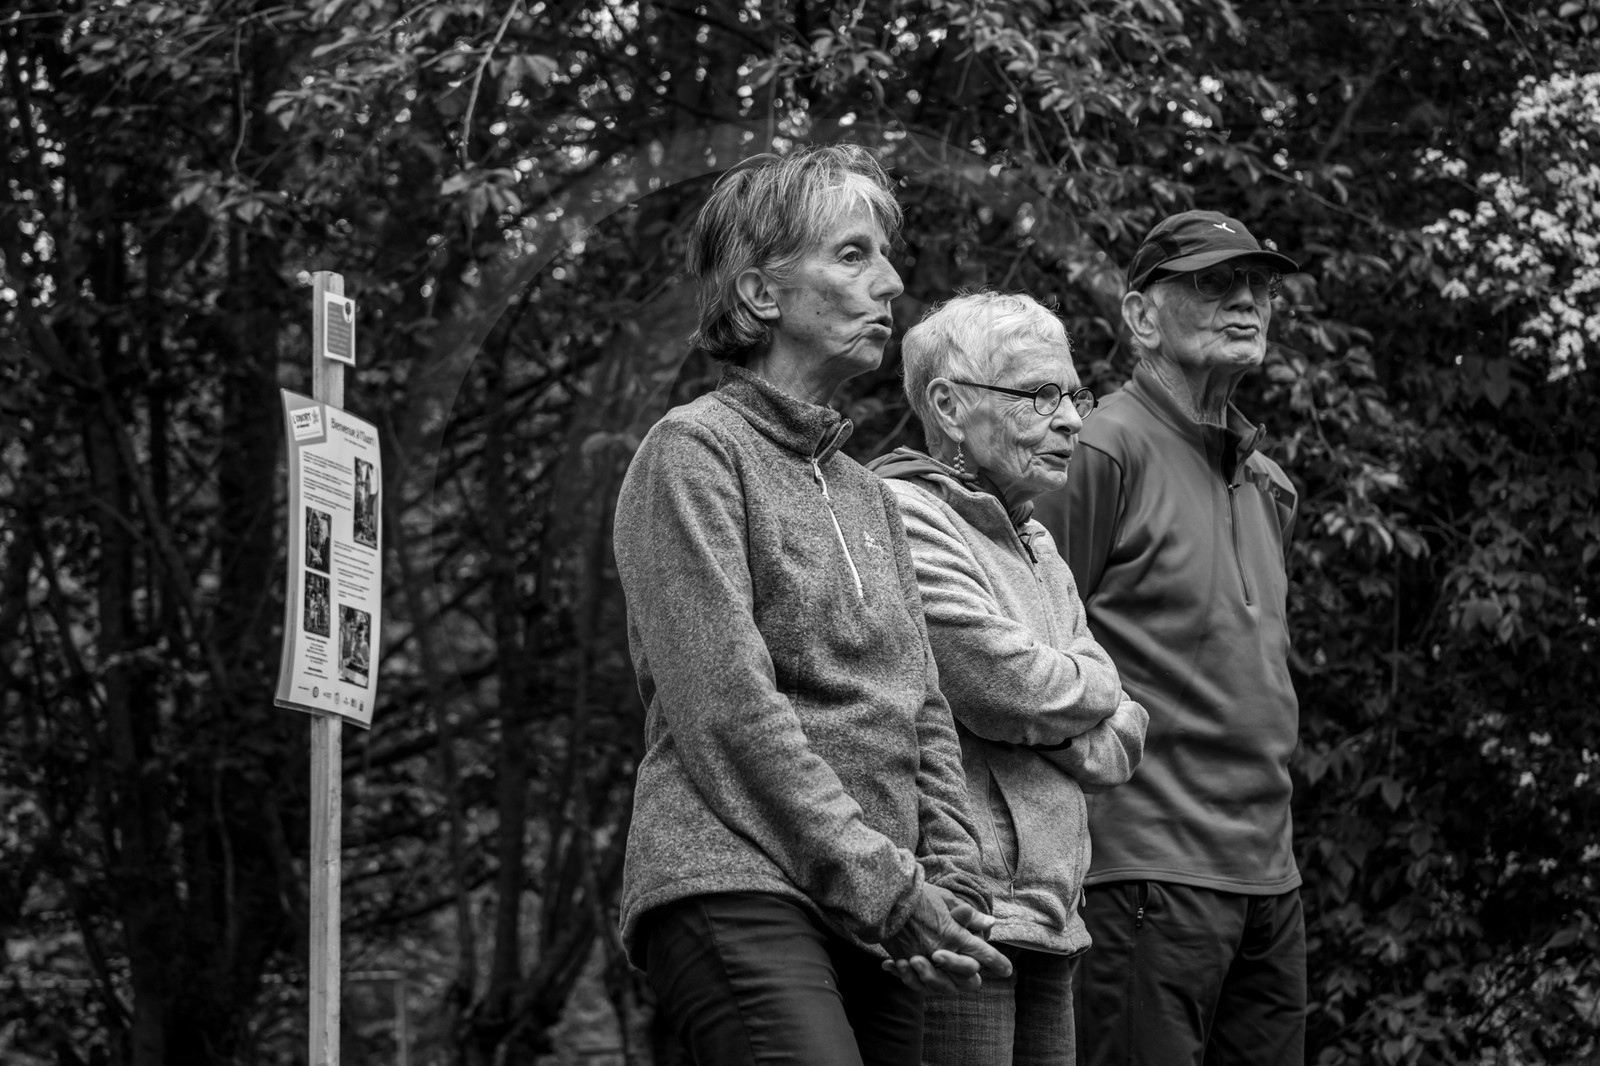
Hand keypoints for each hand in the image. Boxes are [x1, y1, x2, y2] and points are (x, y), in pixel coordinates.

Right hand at [881, 884, 1012, 991]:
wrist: (885, 897)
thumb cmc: (917, 894)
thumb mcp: (946, 899)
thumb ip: (969, 916)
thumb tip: (990, 923)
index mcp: (954, 934)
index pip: (983, 954)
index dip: (998, 963)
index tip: (1007, 970)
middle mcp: (941, 951)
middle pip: (967, 978)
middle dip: (975, 977)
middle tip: (976, 973)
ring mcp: (923, 959)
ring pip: (943, 986)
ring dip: (949, 983)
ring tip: (949, 975)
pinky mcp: (905, 962)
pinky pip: (917, 982)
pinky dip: (920, 981)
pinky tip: (919, 973)